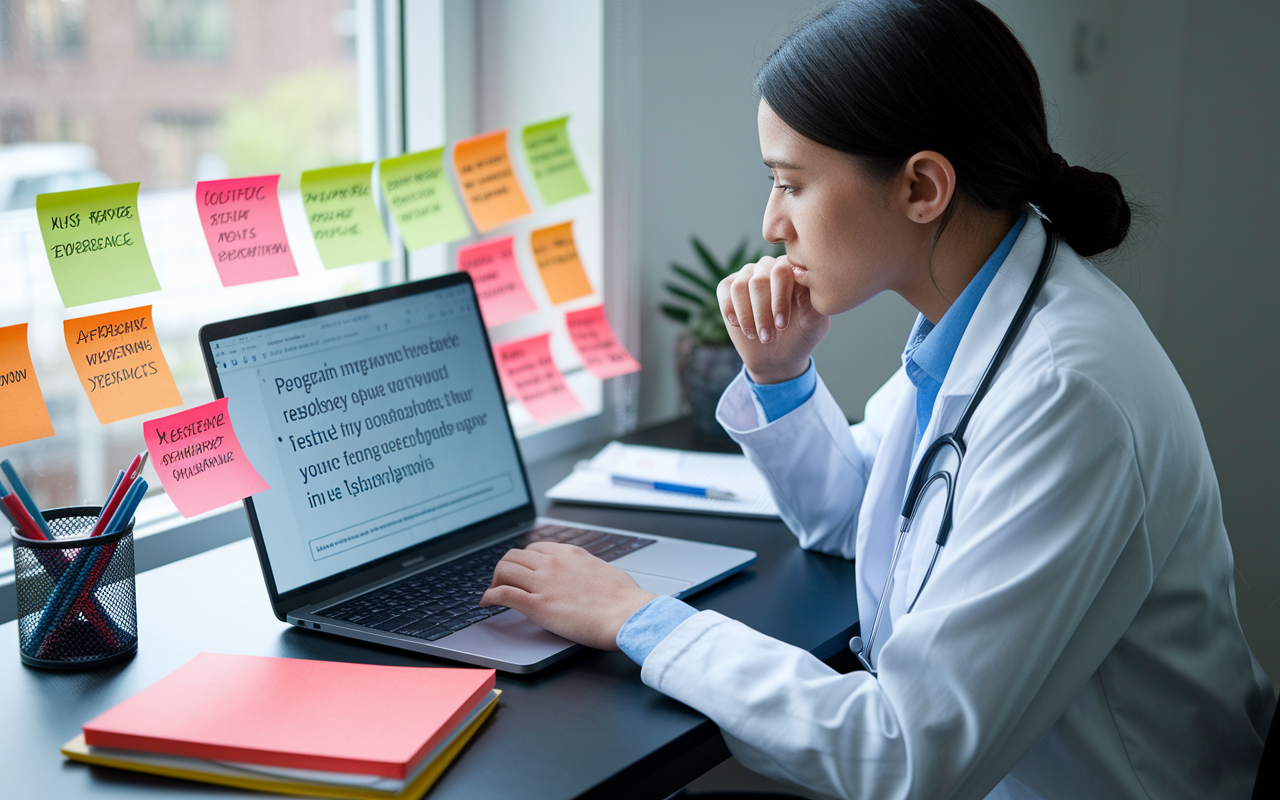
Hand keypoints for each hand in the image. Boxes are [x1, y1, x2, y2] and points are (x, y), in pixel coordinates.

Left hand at [480, 542, 656, 650]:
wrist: (626, 614)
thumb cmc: (624, 598)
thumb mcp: (604, 571)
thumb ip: (588, 570)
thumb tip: (588, 576)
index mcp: (570, 553)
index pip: (534, 548)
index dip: (523, 560)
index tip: (520, 570)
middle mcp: (553, 563)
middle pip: (514, 556)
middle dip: (504, 568)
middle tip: (502, 582)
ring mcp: (543, 582)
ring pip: (504, 569)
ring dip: (494, 580)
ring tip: (493, 592)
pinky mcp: (537, 604)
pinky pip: (503, 593)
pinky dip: (490, 596)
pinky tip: (486, 603)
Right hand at [717, 255, 830, 383]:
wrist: (777, 355)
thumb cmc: (800, 336)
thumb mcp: (813, 325)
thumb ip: (812, 306)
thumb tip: (801, 290)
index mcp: (793, 270)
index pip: (783, 272)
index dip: (779, 299)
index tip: (781, 326)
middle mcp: (770, 267)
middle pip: (759, 280)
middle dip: (761, 313)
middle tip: (767, 337)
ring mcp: (748, 274)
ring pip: (740, 286)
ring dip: (746, 315)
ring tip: (754, 336)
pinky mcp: (729, 286)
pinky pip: (725, 290)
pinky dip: (730, 310)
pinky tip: (738, 325)